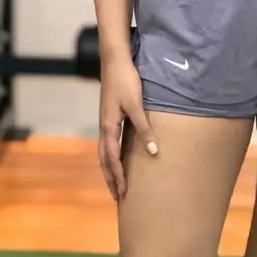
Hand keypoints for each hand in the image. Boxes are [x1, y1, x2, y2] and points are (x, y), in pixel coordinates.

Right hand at [99, 55, 157, 200]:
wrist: (114, 60)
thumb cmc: (126, 81)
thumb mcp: (136, 105)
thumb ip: (144, 129)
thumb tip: (153, 152)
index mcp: (109, 127)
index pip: (112, 159)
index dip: (117, 176)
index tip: (122, 193)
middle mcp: (104, 127)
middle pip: (104, 159)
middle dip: (110, 178)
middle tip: (117, 196)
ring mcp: (105, 121)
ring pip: (104, 151)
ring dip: (109, 168)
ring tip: (115, 181)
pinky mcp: (109, 115)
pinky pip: (108, 142)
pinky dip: (110, 155)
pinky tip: (118, 156)